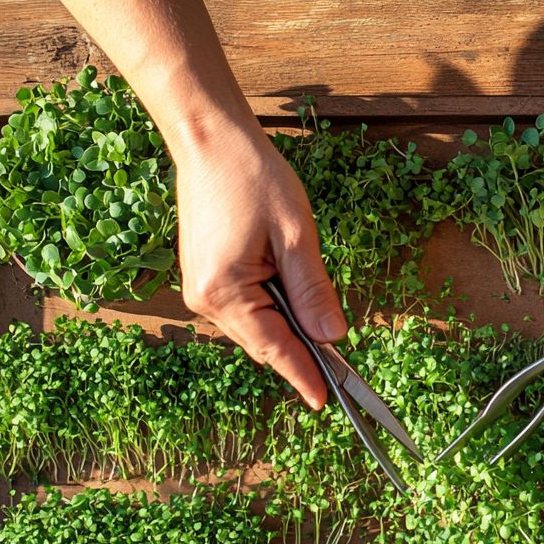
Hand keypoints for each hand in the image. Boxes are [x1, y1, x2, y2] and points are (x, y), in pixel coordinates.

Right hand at [171, 116, 345, 408]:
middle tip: (342, 362)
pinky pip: (247, 307)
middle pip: (265, 341)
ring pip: (257, 325)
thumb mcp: (296, 235)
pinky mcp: (205, 278)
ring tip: (313, 302)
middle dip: (301, 349)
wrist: (210, 141)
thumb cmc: (252, 178)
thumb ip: (314, 289)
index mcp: (224, 293)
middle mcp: (205, 300)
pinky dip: (272, 306)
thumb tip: (333, 336)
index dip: (303, 375)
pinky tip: (288, 283)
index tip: (325, 402)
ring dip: (287, 323)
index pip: (274, 348)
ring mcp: (201, 290)